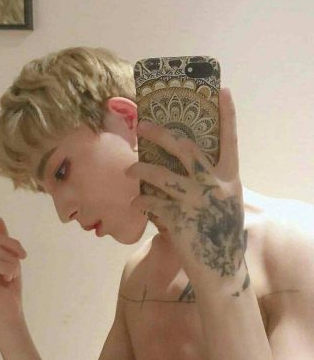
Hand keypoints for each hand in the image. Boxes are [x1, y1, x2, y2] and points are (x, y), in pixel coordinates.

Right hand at [0, 202, 27, 324]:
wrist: (10, 313)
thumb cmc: (8, 286)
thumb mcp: (8, 258)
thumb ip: (2, 241)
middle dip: (14, 243)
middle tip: (23, 255)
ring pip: (0, 249)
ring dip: (15, 260)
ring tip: (12, 274)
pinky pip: (2, 263)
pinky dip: (13, 269)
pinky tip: (9, 280)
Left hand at [126, 88, 247, 281]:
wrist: (219, 269)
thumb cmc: (220, 233)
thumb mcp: (224, 203)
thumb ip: (210, 182)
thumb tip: (183, 164)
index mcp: (229, 178)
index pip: (230, 140)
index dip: (227, 115)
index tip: (222, 90)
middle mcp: (214, 185)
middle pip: (185, 148)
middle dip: (160, 134)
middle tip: (143, 125)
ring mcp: (195, 201)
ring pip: (160, 174)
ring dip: (140, 169)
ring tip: (129, 169)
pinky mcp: (178, 218)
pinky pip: (152, 202)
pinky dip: (141, 201)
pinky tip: (136, 203)